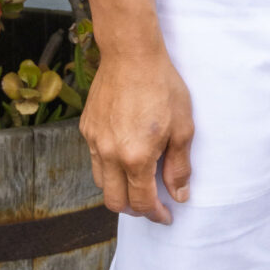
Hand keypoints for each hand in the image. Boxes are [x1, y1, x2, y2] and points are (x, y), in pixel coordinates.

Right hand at [78, 40, 193, 222]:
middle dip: (134, 209)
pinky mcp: (86, 128)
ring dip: (118, 189)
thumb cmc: (161, 86)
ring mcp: (94, 141)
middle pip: (114, 201)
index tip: (166, 215)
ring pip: (101, 182)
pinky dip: (109, 166)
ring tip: (138, 180)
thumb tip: (178, 195)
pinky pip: (95, 158)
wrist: (131, 54)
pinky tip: (125, 153)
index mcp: (135, 157)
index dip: (155, 215)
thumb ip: (179, 166)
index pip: (141, 203)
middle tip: (152, 203)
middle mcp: (110, 154)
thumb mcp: (182, 127)